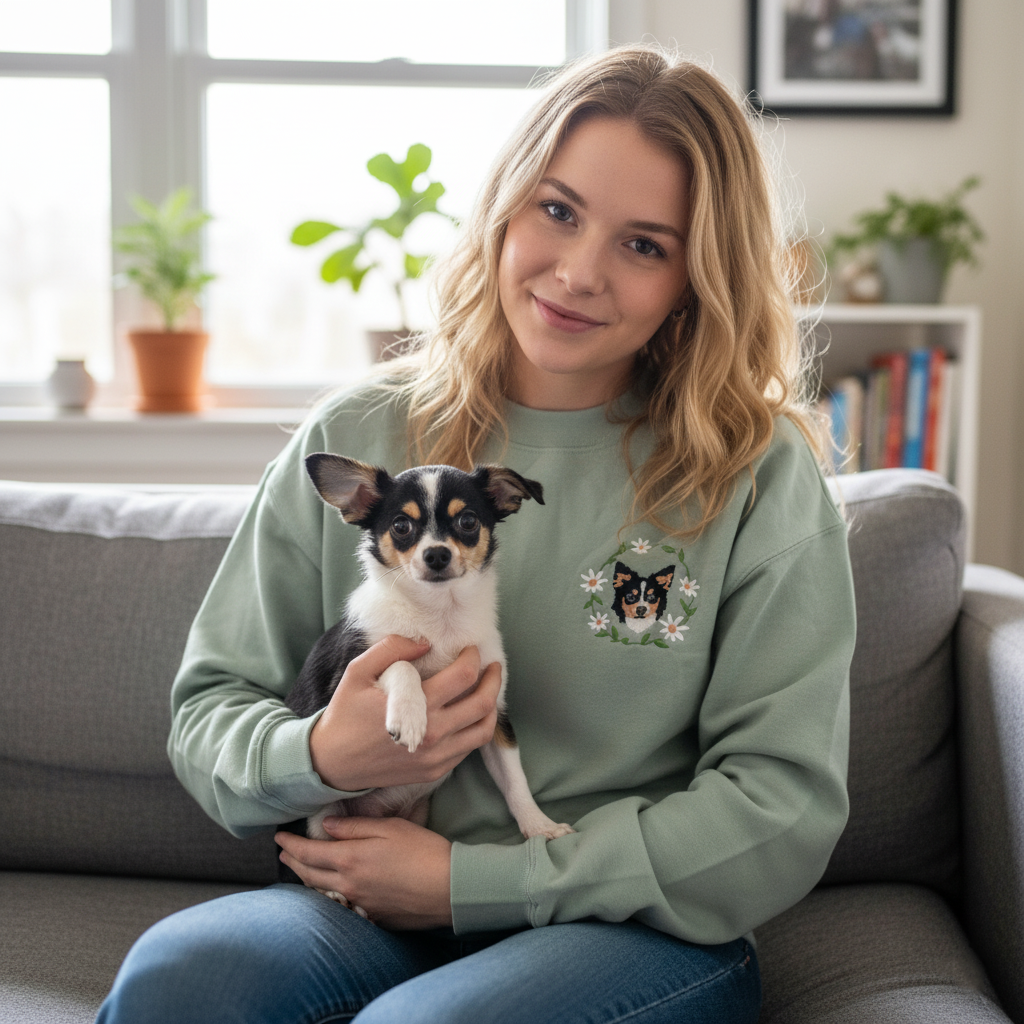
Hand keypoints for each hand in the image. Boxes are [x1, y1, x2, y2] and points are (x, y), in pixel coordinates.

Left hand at [276, 815, 452, 929]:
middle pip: (310, 875)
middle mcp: (349, 885)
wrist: (449, 888)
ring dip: (306, 879)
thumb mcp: (390, 828)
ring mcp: (360, 904)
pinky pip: (340, 905)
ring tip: (300, 869)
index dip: (291, 844)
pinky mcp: (373, 917)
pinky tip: (330, 889)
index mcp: (351, 859)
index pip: (309, 852)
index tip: (279, 836)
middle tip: (282, 852)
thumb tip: (326, 826)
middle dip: (293, 862)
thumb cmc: (423, 851)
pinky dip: (328, 894)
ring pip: (322, 893)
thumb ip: (356, 827)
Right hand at [308, 636, 500, 791]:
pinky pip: (467, 749)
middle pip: (482, 704)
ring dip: (491, 707)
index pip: (462, 678)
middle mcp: (432, 735)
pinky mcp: (434, 772)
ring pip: (482, 731)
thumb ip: (391, 649)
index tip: (471, 649)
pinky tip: (469, 714)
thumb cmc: (344, 714)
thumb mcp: (358, 672)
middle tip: (493, 666)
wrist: (331, 763)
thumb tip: (425, 643)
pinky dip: (475, 729)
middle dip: (493, 680)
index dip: (473, 659)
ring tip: (488, 690)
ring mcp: (436, 758)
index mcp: (416, 708)